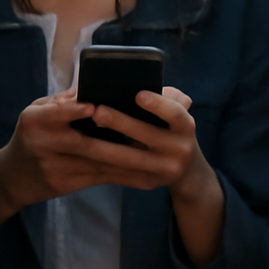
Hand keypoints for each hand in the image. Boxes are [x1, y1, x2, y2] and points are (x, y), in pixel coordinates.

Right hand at [0, 89, 209, 216]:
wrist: (11, 176)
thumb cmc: (32, 134)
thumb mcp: (38, 111)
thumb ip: (65, 101)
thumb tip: (99, 85)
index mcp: (34, 119)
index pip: (56, 112)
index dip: (75, 111)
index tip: (95, 107)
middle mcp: (40, 143)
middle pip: (85, 143)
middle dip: (118, 142)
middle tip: (146, 138)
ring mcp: (52, 167)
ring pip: (97, 164)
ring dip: (129, 163)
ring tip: (156, 160)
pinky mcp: (62, 185)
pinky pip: (99, 179)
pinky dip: (123, 177)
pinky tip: (145, 176)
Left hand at [84, 87, 210, 194]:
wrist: (185, 167)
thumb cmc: (171, 126)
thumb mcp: (175, 108)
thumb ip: (163, 96)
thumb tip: (134, 86)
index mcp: (186, 126)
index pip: (174, 113)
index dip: (157, 104)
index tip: (138, 94)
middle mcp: (180, 149)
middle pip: (148, 135)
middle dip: (120, 123)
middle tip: (97, 111)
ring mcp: (164, 170)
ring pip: (130, 159)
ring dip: (104, 147)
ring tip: (83, 134)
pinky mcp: (147, 182)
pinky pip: (122, 173)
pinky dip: (102, 162)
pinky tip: (84, 154)